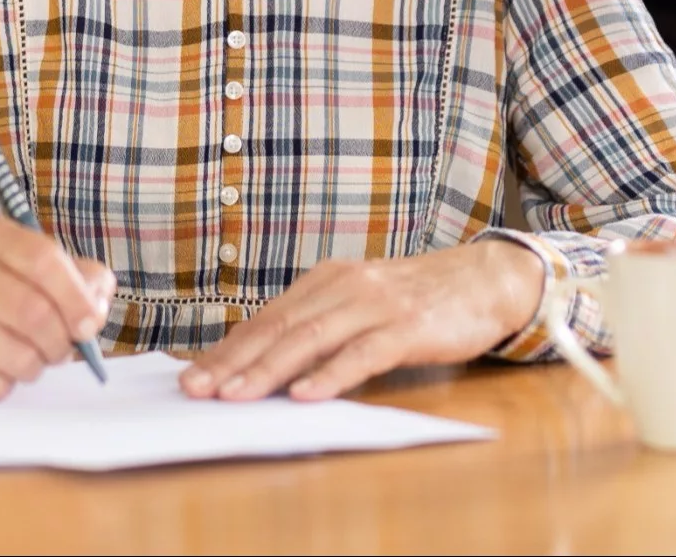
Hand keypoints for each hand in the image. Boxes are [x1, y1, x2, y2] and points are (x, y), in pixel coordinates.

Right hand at [0, 215, 116, 398]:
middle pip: (33, 312)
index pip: (43, 260)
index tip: (89, 324)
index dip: (76, 297)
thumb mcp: (28, 268)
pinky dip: (4, 384)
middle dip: (59, 342)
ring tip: (27, 359)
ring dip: (34, 367)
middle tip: (60, 350)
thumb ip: (78, 277)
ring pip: (16, 355)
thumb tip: (97, 304)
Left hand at [179, 241, 542, 402]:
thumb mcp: (361, 304)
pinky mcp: (407, 327)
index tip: (192, 375)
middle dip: (234, 361)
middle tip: (198, 389)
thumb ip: (321, 325)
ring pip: (312, 338)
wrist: (483, 280)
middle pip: (280, 326)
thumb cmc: (417, 300)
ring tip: (237, 396)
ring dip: (270, 370)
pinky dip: (331, 374)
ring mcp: (376, 304)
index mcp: (327, 280)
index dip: (227, 347)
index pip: (267, 317)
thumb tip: (267, 363)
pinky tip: (306, 394)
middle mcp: (345, 286)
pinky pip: (363, 353)